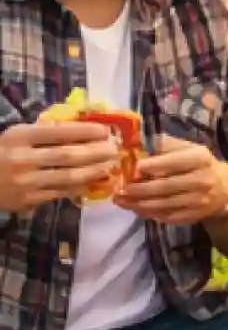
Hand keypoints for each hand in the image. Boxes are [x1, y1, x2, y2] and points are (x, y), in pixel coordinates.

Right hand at [0, 120, 121, 213]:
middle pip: (67, 155)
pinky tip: (93, 180)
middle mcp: (23, 159)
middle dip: (95, 152)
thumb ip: (45, 132)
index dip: (84, 131)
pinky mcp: (29, 201)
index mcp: (20, 137)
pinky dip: (79, 186)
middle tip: (114, 149)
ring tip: (109, 165)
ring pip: (67, 177)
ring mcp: (26, 183)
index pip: (58, 132)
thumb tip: (83, 128)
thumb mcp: (18, 134)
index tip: (104, 130)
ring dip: (93, 171)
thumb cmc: (3, 152)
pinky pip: (60, 193)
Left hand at [115, 136, 227, 224]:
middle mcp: (202, 179)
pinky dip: (149, 214)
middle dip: (139, 189)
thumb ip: (165, 144)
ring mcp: (198, 201)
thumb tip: (137, 140)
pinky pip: (167, 217)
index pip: (174, 162)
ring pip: (163, 204)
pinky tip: (136, 209)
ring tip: (121, 200)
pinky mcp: (193, 216)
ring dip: (139, 204)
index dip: (153, 165)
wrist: (224, 188)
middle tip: (119, 189)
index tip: (133, 167)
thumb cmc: (199, 163)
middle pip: (165, 186)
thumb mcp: (188, 148)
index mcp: (200, 158)